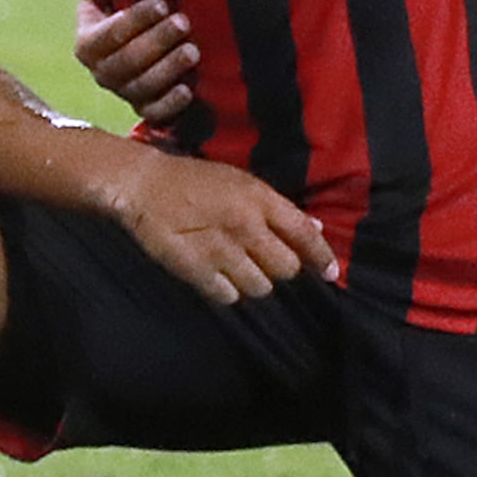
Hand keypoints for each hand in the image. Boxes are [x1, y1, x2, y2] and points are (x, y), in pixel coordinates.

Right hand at [73, 0, 199, 123]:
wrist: (139, 48)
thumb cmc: (125, 17)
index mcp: (88, 44)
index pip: (107, 34)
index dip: (133, 20)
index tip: (161, 4)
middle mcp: (103, 72)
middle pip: (126, 61)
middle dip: (156, 41)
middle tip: (183, 22)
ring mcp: (125, 93)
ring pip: (142, 87)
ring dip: (168, 69)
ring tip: (192, 50)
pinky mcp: (147, 110)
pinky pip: (155, 114)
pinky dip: (170, 104)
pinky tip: (188, 90)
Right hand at [108, 143, 338, 302]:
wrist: (144, 186)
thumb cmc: (195, 180)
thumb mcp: (241, 182)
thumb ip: (277, 208)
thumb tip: (313, 229)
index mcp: (259, 200)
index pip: (304, 234)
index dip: (322, 257)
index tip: (331, 273)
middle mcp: (246, 227)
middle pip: (286, 268)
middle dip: (283, 268)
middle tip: (268, 260)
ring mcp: (221, 251)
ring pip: (260, 286)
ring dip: (256, 281)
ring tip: (240, 267)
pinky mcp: (196, 270)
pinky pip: (229, 296)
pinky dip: (228, 291)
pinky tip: (220, 276)